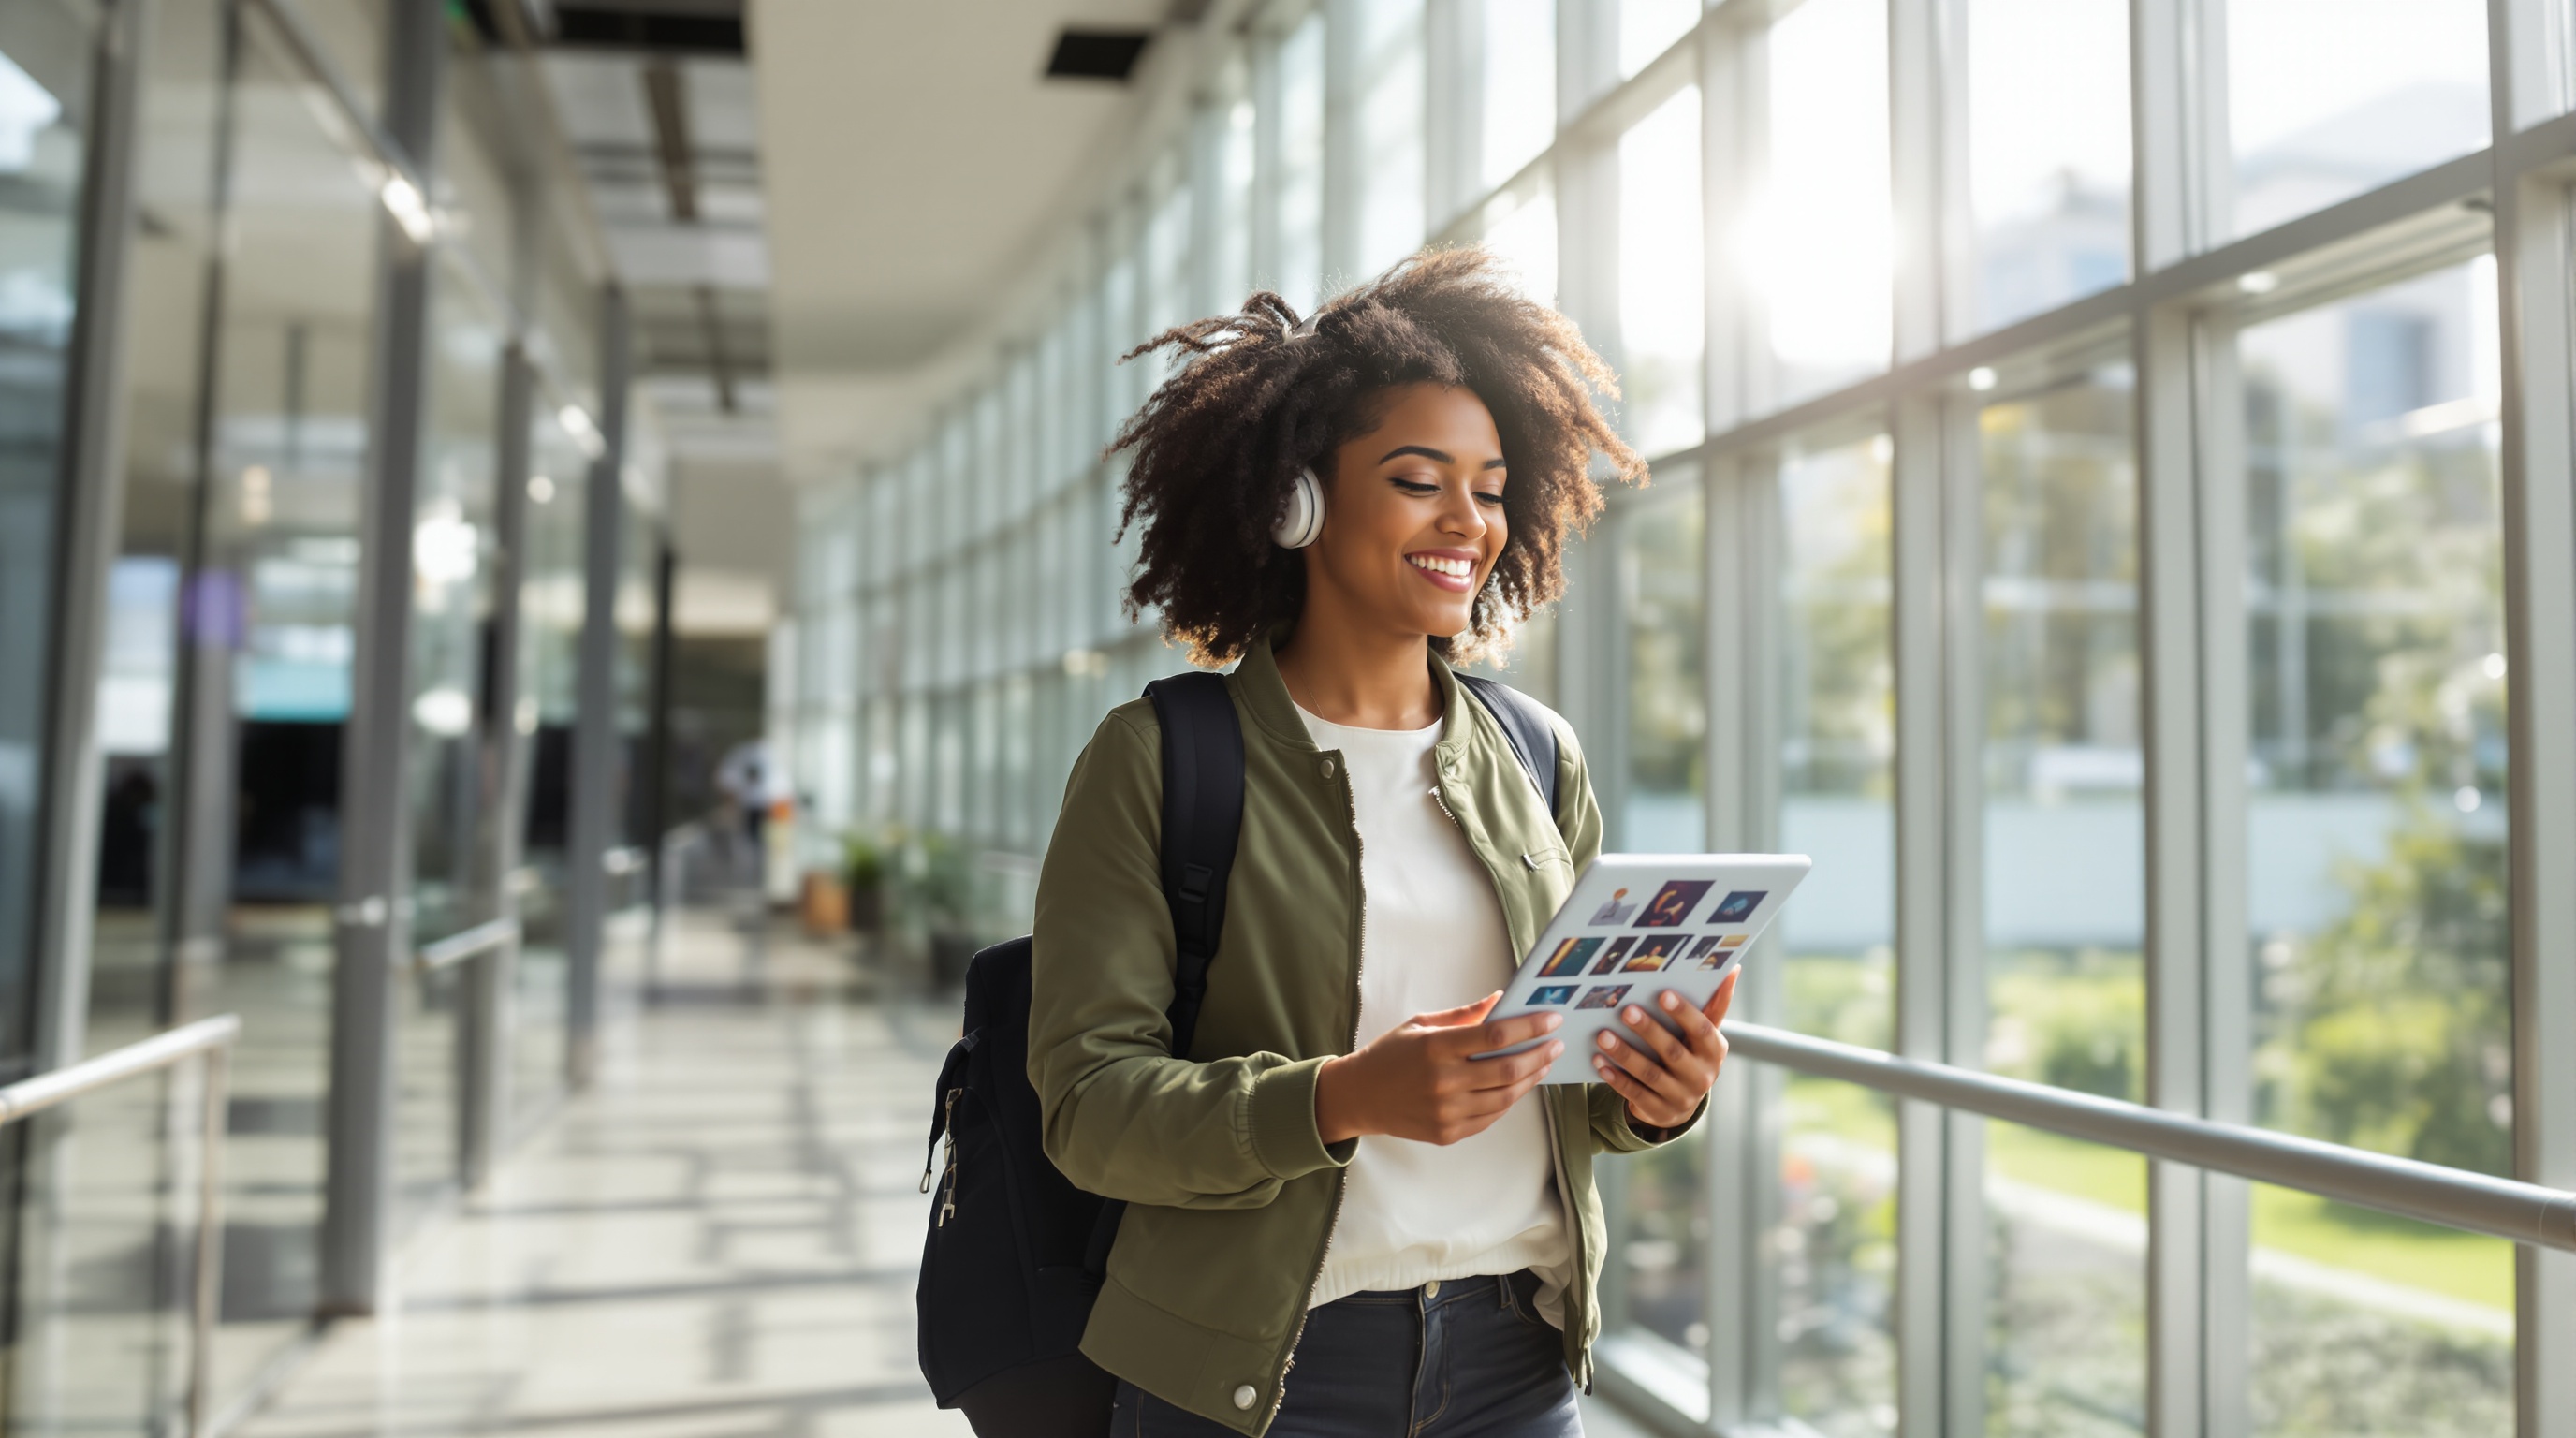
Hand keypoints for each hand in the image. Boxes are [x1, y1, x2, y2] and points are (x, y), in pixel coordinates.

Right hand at [1314, 993, 1564, 1145]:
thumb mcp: (1420, 1024)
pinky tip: (1518, 1085)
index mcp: (1435, 1048)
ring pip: (1505, 1097)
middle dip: (1539, 1055)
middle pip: (1507, 1070)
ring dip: (1530, 1079)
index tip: (1551, 1019)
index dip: (1530, 1027)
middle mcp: (1443, 1082)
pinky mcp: (1448, 1133)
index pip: (1495, 1036)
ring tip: (1543, 1063)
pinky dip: (1509, 1100)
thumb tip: (1501, 1000)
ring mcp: (1446, 1111)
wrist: (1359, 1097)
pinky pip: (1491, 1117)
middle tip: (1555, 1043)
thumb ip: (1463, 1015)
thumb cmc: (1390, 1055)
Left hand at [1591, 969, 1738, 1130]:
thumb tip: (1733, 968)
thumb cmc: (1692, 1053)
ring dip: (1625, 1054)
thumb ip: (1716, 1003)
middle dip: (1649, 1031)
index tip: (1663, 994)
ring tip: (1603, 1036)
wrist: (1683, 1101)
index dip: (1684, 1013)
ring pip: (1650, 1074)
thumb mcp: (1705, 1032)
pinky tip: (1599, 1061)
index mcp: (1714, 1052)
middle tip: (1625, 1010)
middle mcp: (1702, 1077)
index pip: (1702, 1031)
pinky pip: (1635, 1095)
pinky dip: (1616, 1078)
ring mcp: (1681, 1097)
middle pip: (1673, 1052)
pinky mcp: (1659, 1112)